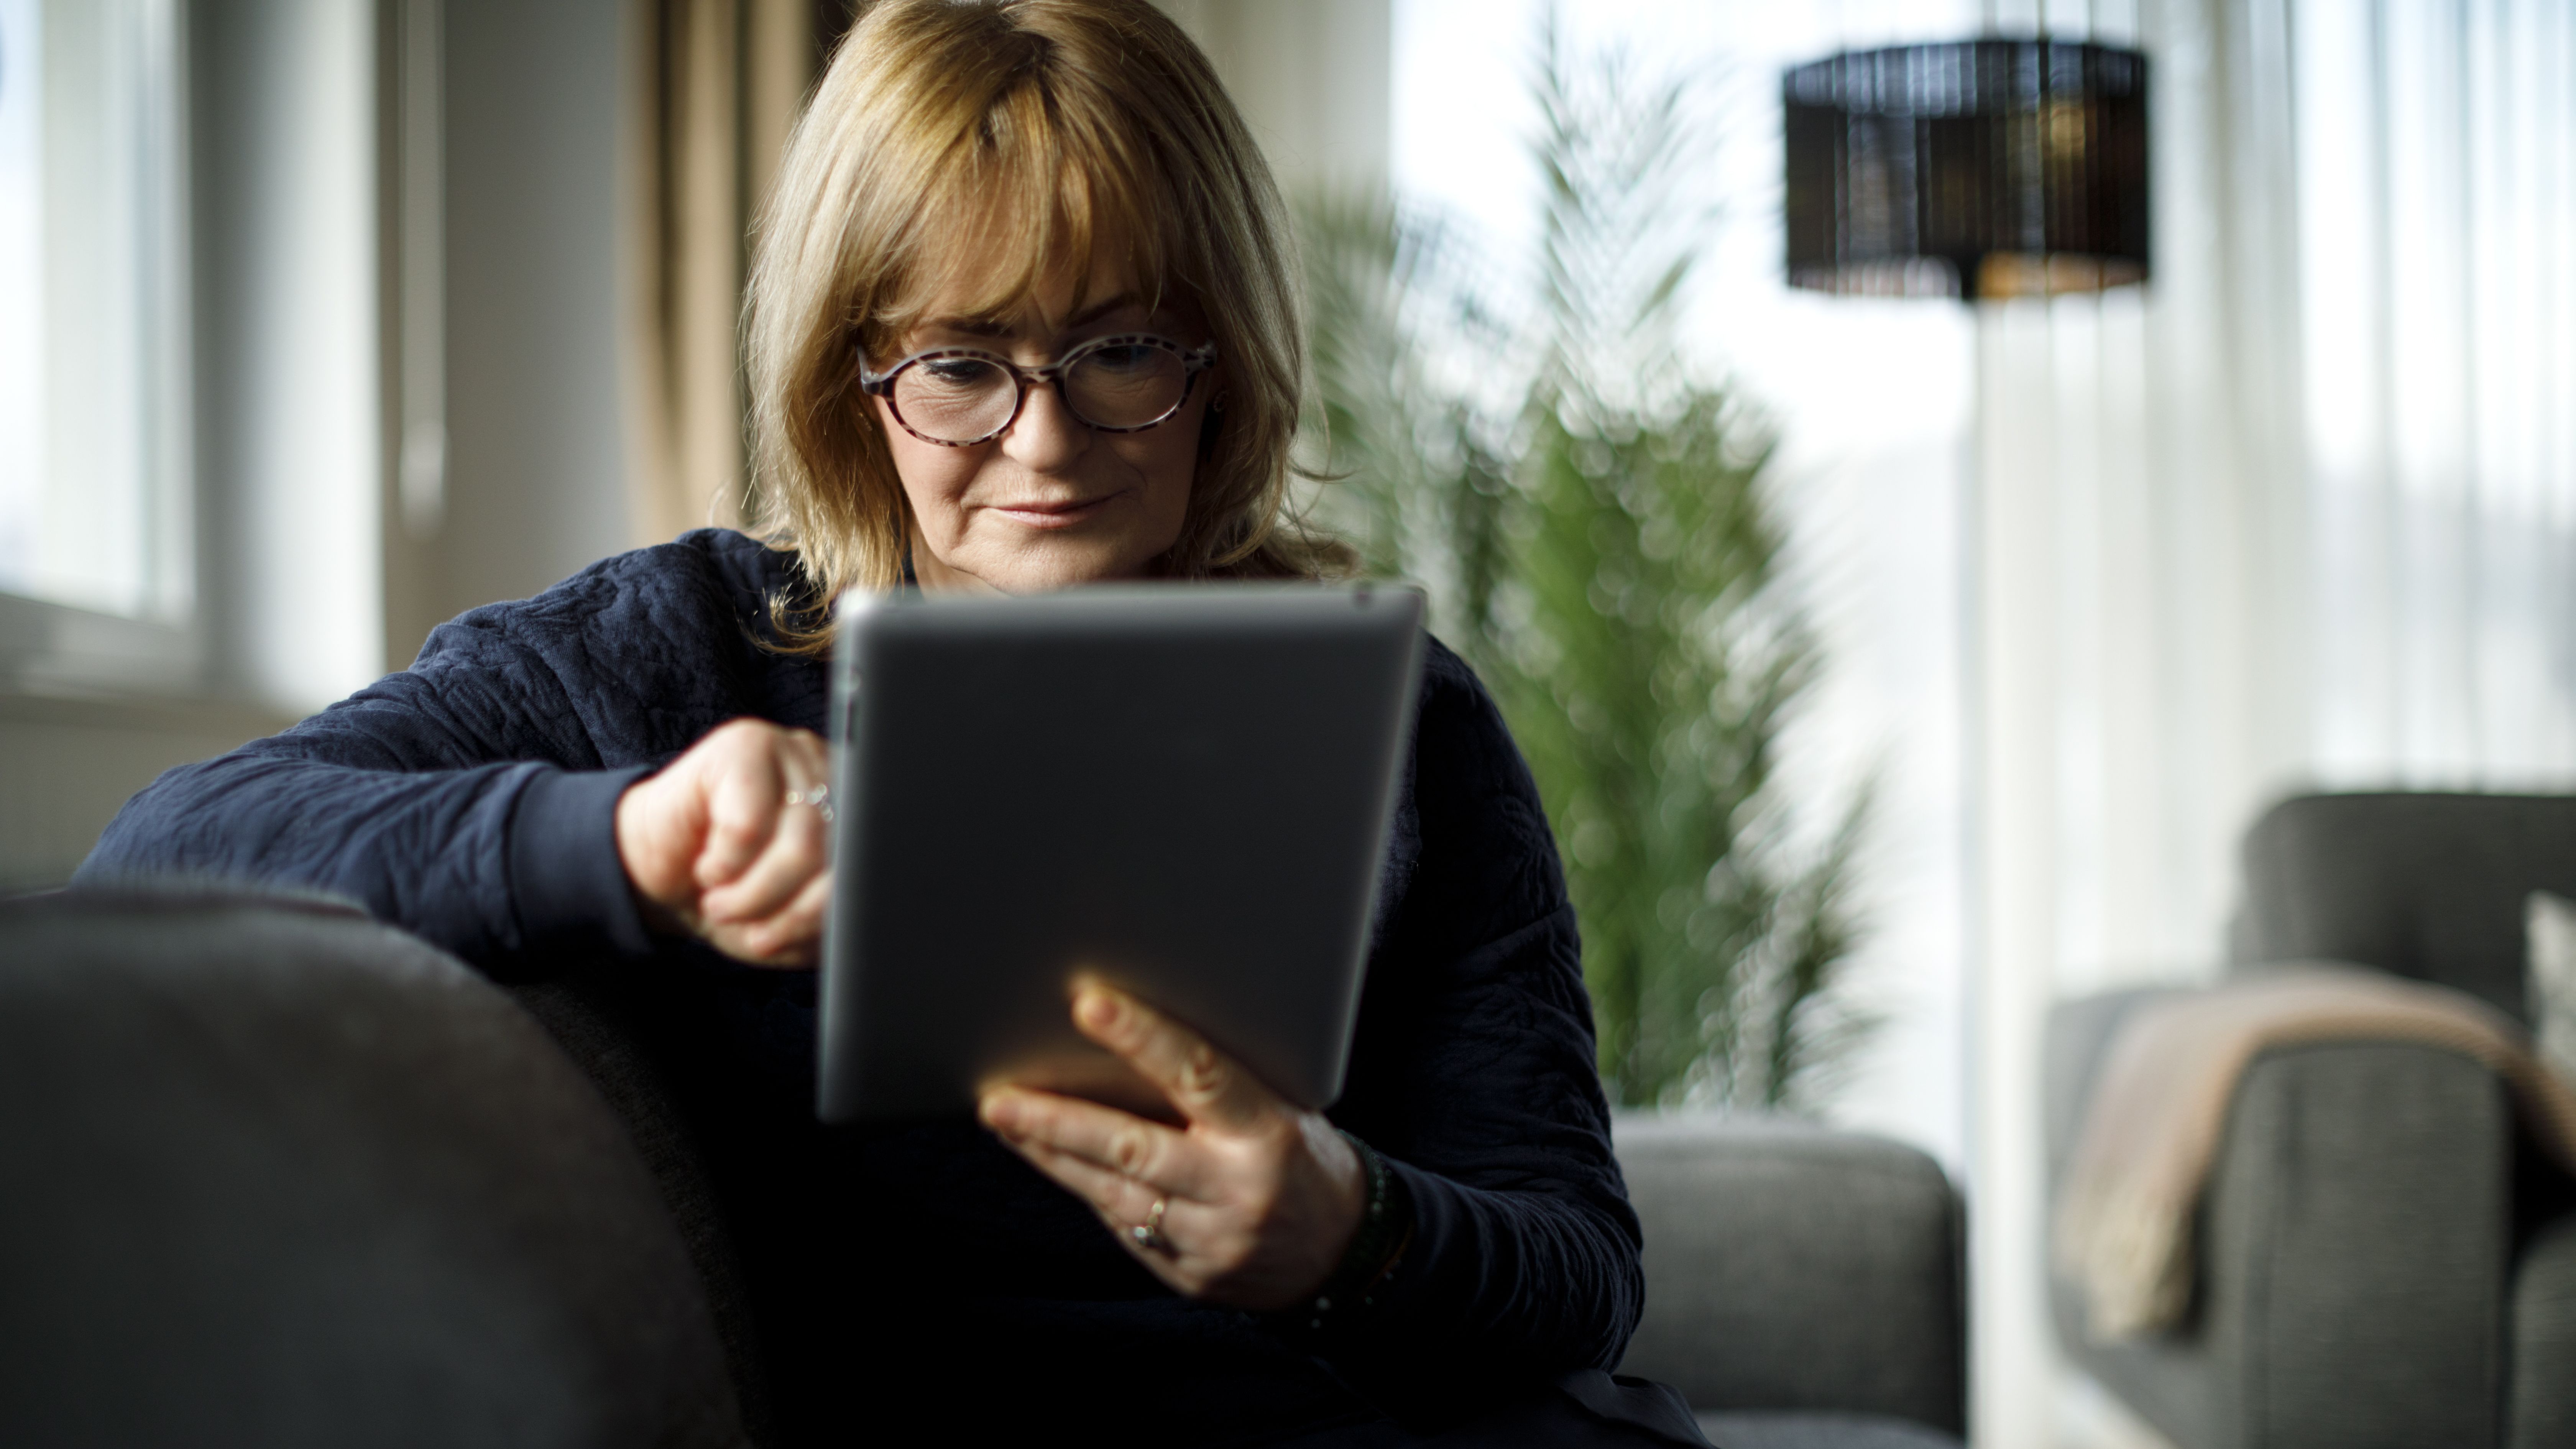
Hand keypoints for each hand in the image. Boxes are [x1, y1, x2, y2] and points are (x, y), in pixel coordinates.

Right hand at [614, 717, 832, 966]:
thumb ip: (823, 920)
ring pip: (798, 844)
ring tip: (722, 904)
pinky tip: (710, 869)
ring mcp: (792, 752)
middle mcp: (833, 775)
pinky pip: (748, 825)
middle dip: (788, 910)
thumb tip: (848, 920)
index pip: (867, 866)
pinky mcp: (745, 744)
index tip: (787, 940)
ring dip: (751, 896)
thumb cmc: (730, 893)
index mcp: (856, 813)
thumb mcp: (784, 923)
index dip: (828, 912)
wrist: (653, 866)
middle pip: (835, 858)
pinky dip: (724, 866)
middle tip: (748, 927)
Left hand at [978, 979, 1366, 1310]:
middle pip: (1132, 1149)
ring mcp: (1212, 1240)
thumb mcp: (1287, 1108)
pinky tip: (1058, 1161)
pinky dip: (1090, 1192)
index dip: (1143, 1036)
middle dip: (1057, 1121)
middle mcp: (1238, 1191)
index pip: (1200, 1074)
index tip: (1089, 1002)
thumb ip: (1224, 1085)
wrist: (1343, 1252)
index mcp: (1270, 1134)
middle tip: (999, 1097)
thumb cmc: (1305, 1157)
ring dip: (1053, 1156)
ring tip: (1007, 1121)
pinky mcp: (1191, 1276)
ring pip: (1113, 1195)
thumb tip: (1137, 1039)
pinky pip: (1125, 1229)